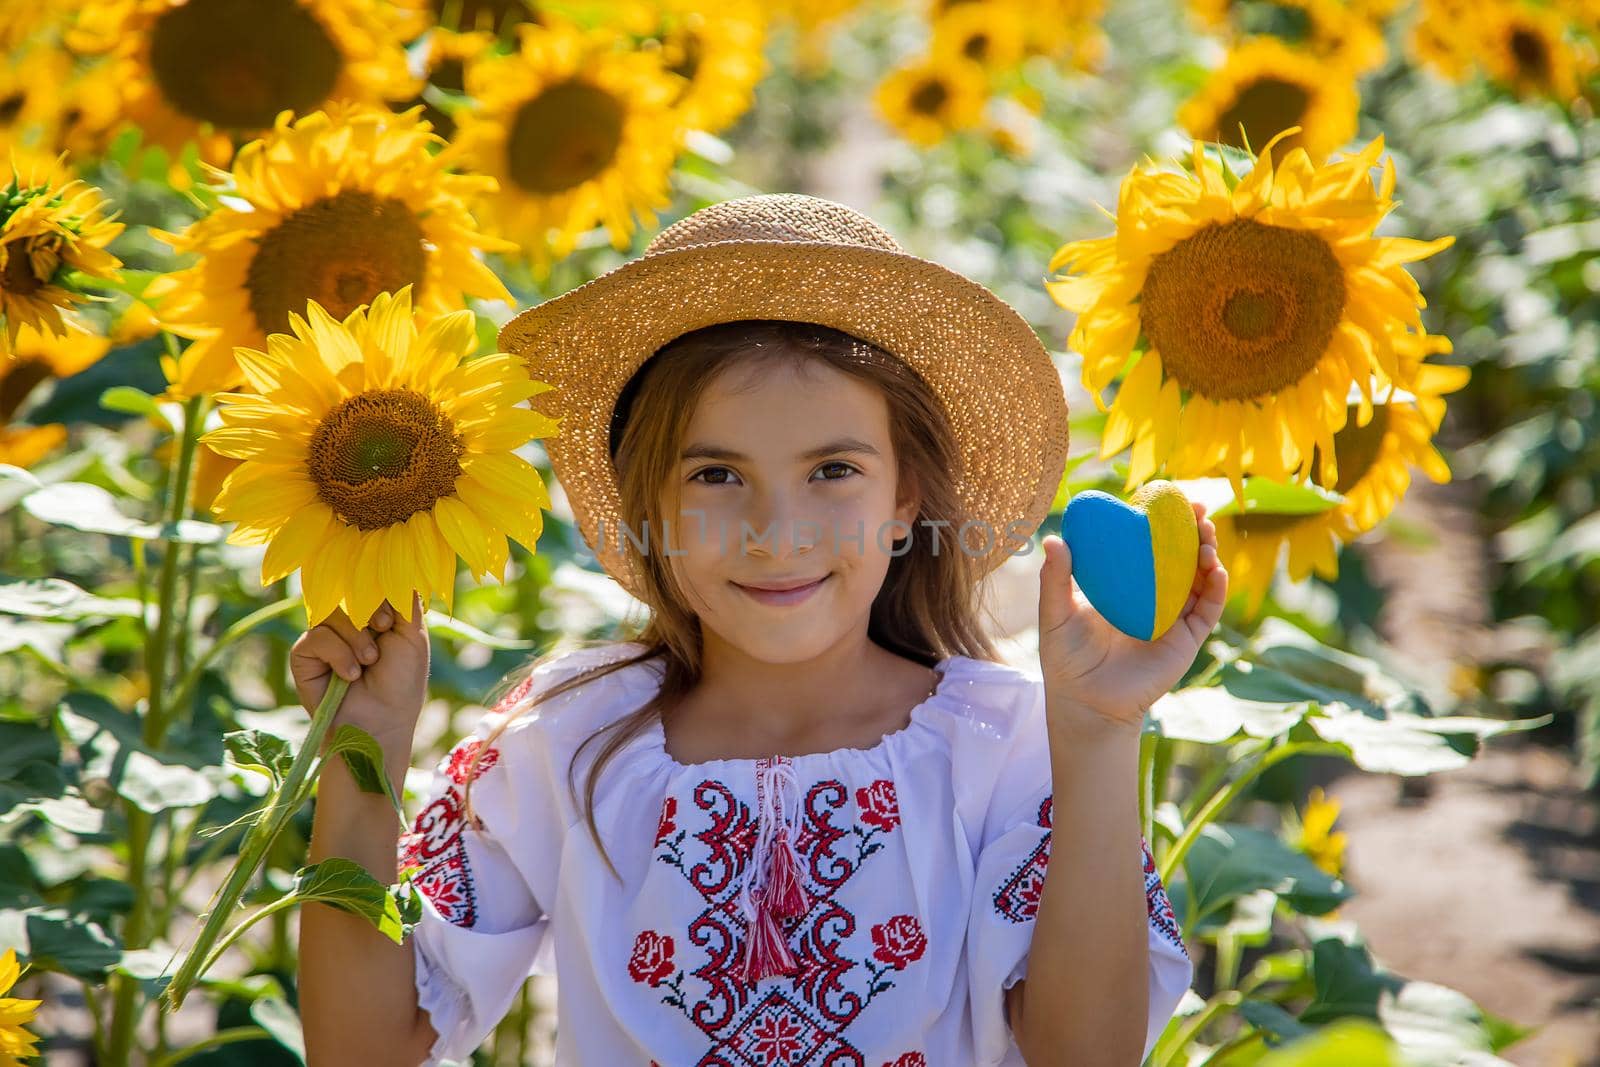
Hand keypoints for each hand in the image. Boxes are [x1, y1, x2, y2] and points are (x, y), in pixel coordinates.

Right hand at [289, 591, 430, 750]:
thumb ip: (405, 600)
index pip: (366, 583)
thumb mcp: (413, 635)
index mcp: (372, 612)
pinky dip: (338, 654)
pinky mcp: (304, 654)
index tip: (389, 620)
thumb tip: (399, 567)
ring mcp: (323, 636)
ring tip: (369, 662)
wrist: (382, 721)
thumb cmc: (401, 682)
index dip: (377, 593)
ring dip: (356, 638)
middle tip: (382, 631)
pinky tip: (350, 675)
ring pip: (332, 612)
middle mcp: (346, 621)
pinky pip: (316, 637)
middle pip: (347, 592)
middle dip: (368, 611)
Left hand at [1036, 501, 1227, 733]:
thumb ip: (1055, 578)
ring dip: (1208, 555)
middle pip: (1181, 558)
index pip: (1148, 549)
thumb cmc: (1067, 659)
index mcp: (1125, 587)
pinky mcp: (1185, 639)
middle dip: (1194, 532)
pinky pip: (1207, 610)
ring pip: (1199, 580)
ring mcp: (1172, 618)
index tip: (1169, 500)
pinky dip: (1216, 589)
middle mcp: (1152, 599)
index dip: (1162, 525)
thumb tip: (1052, 539)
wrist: (1087, 702)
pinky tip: (1215, 570)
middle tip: (1199, 510)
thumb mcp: (1056, 613)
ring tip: (1207, 536)